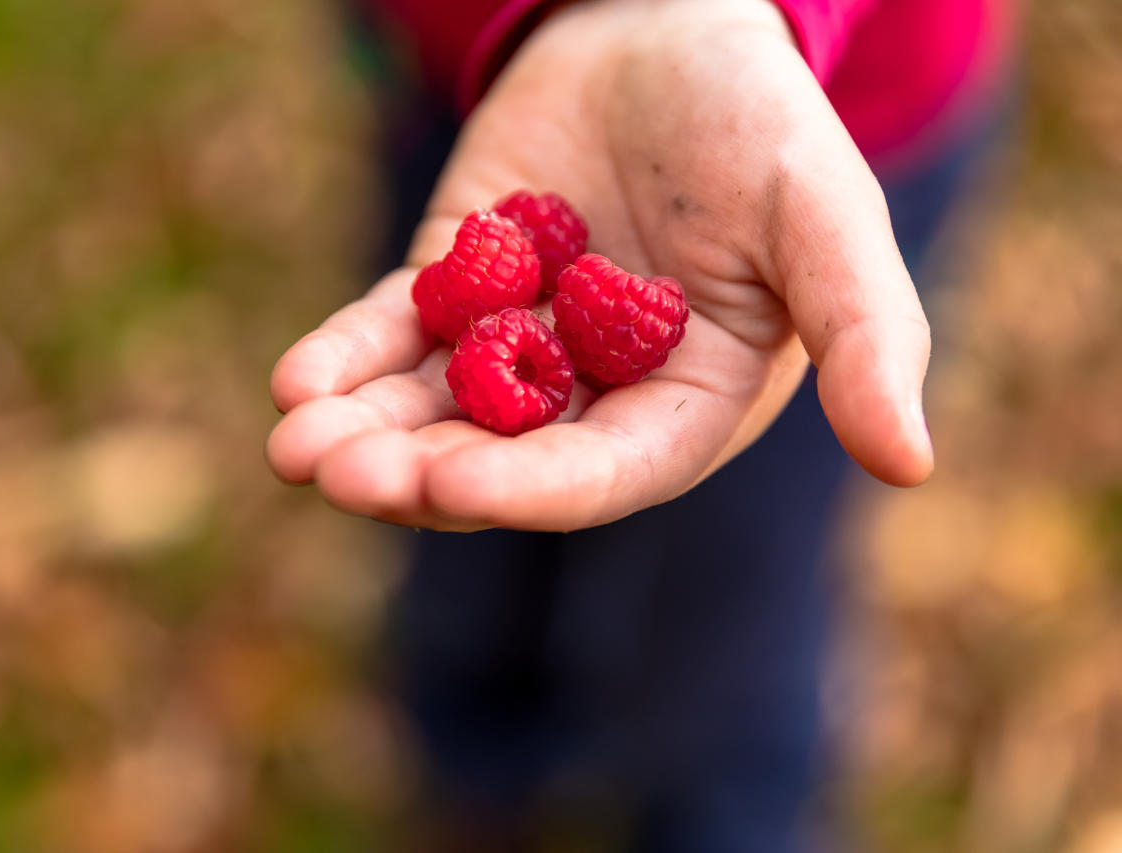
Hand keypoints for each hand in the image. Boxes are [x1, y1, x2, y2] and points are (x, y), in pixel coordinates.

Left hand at [267, 0, 932, 530]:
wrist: (665, 32)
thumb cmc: (760, 124)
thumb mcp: (824, 218)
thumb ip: (866, 333)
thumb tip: (911, 463)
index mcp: (682, 403)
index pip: (605, 470)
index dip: (530, 486)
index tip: (449, 483)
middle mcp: (592, 394)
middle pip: (499, 457)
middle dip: (417, 473)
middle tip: (338, 475)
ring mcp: (515, 345)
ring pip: (430, 409)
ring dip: (361, 434)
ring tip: (295, 446)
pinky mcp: (452, 289)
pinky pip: (392, 334)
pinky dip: (345, 357)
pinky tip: (295, 380)